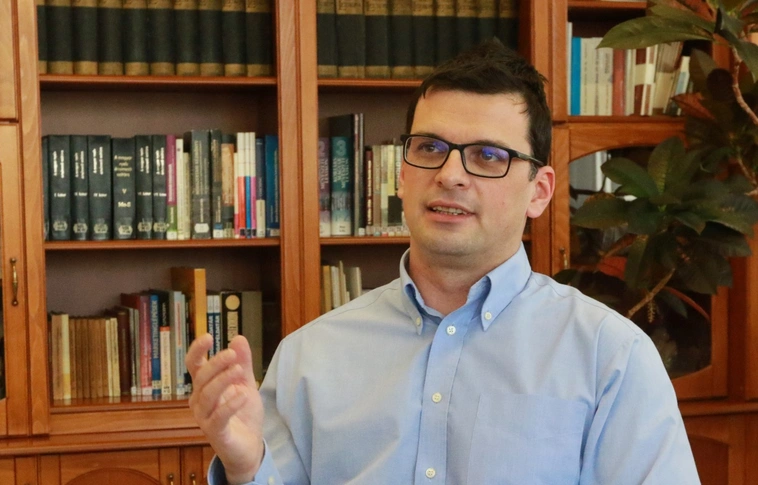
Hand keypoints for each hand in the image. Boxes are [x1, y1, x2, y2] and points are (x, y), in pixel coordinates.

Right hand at [186, 333, 264, 483]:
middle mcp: (199, 401)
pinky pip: (219, 417)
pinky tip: (243, 395)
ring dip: (223, 380)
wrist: (250, 445)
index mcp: (205, 386)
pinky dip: (231, 405)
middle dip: (216, 363)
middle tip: (232, 354)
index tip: (208, 336)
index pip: (194, 365)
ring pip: (207, 396)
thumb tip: (238, 338)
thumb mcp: (246, 383)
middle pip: (201, 378)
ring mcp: (205, 418)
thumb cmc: (243, 414)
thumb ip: (243, 363)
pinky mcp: (215, 433)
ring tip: (239, 370)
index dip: (197, 350)